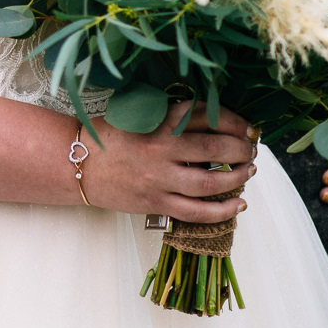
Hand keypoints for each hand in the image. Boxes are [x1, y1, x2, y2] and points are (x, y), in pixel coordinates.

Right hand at [79, 100, 258, 223]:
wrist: (76, 164)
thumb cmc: (107, 137)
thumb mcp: (137, 115)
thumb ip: (171, 116)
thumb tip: (215, 121)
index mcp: (156, 121)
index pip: (207, 115)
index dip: (235, 121)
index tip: (248, 127)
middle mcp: (160, 148)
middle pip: (215, 147)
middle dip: (242, 148)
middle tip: (251, 149)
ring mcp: (158, 179)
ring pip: (211, 182)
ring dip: (238, 177)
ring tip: (249, 171)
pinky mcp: (155, 203)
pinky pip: (197, 212)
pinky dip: (223, 210)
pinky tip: (239, 204)